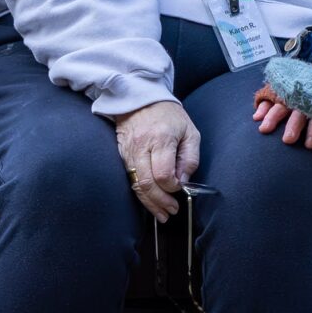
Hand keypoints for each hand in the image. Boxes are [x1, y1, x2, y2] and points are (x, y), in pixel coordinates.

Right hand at [114, 99, 199, 219]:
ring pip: (135, 185)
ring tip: (161, 214)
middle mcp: (141, 147)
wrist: (140, 98)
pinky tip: (150, 202)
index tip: (179, 189)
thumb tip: (183, 181)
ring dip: (149, 203)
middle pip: (147, 183)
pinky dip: (140, 193)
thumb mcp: (190, 132)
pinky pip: (129, 179)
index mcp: (161, 139)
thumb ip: (190, 158)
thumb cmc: (169, 115)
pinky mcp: (121, 155)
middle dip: (160, 202)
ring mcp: (128, 152)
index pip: (163, 174)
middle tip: (171, 211)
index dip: (172, 187)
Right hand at [252, 52, 311, 157]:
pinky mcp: (289, 86)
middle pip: (302, 107)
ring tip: (264, 129)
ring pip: (285, 99)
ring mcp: (300, 87)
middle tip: (287, 140)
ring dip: (274, 114)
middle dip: (294, 123)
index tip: (310, 145)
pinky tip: (257, 116)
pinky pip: (275, 92)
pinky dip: (265, 102)